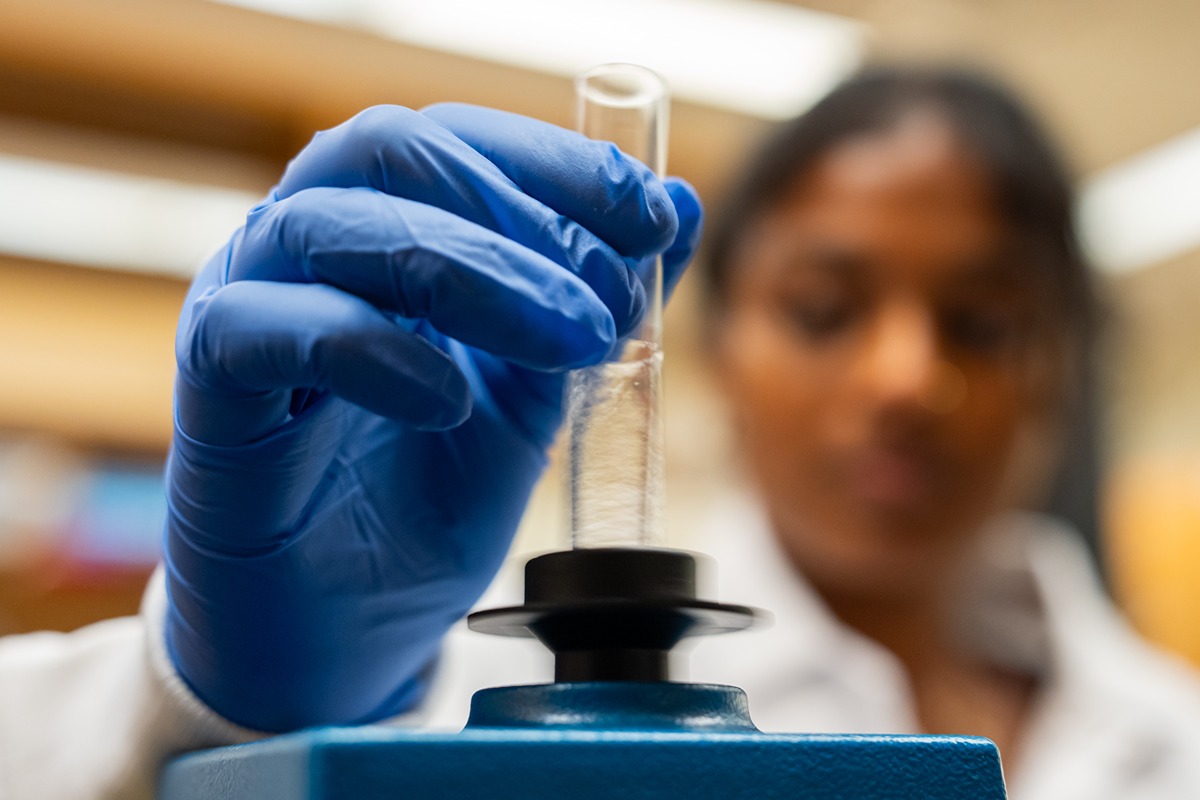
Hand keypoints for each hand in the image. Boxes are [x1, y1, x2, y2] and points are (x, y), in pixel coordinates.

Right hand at [163, 103, 701, 731]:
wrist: (348, 631)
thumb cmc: (426, 506)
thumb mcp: (536, 396)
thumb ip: (590, 304)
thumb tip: (677, 206)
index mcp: (386, 234)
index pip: (460, 144)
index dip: (559, 164)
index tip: (654, 213)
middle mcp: (309, 247)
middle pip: (393, 152)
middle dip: (522, 211)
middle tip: (606, 298)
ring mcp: (250, 305)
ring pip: (336, 224)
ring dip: (474, 271)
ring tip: (571, 341)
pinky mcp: (211, 389)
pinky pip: (270, 330)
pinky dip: (377, 352)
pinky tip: (449, 401)